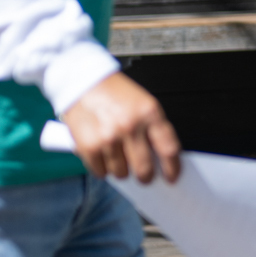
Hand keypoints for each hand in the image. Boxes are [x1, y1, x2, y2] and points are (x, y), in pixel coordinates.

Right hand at [60, 71, 183, 183]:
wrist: (83, 80)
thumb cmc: (113, 92)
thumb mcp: (141, 102)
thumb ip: (152, 127)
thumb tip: (160, 158)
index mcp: (149, 112)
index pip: (168, 149)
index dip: (172, 167)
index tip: (172, 175)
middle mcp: (130, 126)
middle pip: (145, 168)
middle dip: (146, 176)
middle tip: (144, 174)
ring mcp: (109, 138)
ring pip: (121, 173)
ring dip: (121, 169)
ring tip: (117, 154)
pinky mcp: (89, 146)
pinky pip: (101, 172)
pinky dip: (102, 168)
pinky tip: (102, 154)